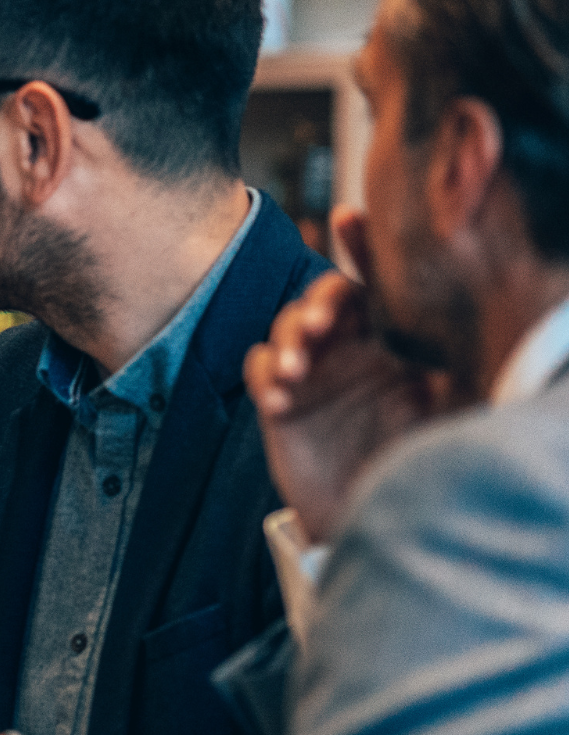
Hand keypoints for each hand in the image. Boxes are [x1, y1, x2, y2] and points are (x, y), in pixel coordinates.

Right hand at [244, 233, 445, 541]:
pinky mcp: (281, 406)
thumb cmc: (418, 463)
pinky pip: (260, 372)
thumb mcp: (450, 406)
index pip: (375, 284)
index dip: (361, 249)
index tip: (349, 219)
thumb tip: (475, 319)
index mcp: (391, 341)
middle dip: (316, 302)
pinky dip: (266, 378)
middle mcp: (349, 351)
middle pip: (322, 299)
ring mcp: (312, 376)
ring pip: (285, 329)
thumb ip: (455, 362)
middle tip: (321, 325)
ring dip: (288, 339)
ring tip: (298, 369)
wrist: (375, 515)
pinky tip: (281, 400)